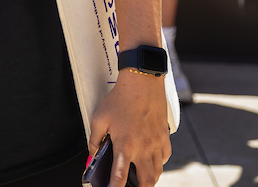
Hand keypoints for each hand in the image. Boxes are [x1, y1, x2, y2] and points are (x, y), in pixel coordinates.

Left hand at [88, 70, 170, 186]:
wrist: (142, 82)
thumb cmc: (120, 99)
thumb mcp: (99, 118)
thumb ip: (94, 139)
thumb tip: (93, 153)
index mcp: (125, 146)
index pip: (120, 177)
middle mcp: (143, 148)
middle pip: (146, 182)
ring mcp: (156, 143)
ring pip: (157, 172)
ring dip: (149, 179)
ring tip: (141, 180)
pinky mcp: (164, 136)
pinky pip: (164, 157)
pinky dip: (158, 163)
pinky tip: (151, 160)